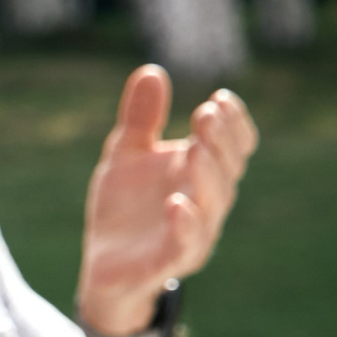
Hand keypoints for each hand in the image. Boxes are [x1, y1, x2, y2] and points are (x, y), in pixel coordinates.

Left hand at [76, 66, 257, 336]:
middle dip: (220, 141)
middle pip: (227, 170)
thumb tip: (152, 70)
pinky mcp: (169, 260)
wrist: (103, 266)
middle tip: (207, 113)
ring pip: (213, 204)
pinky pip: (185, 243)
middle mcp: (206, 201)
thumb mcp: (125, 156)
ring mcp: (192, 232)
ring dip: (207, 174)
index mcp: (199, 172)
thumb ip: (140, 119)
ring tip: (195, 148)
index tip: (220, 98)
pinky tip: (177, 204)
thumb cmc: (124, 208)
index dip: (233, 124)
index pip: (232, 146)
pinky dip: (185, 223)